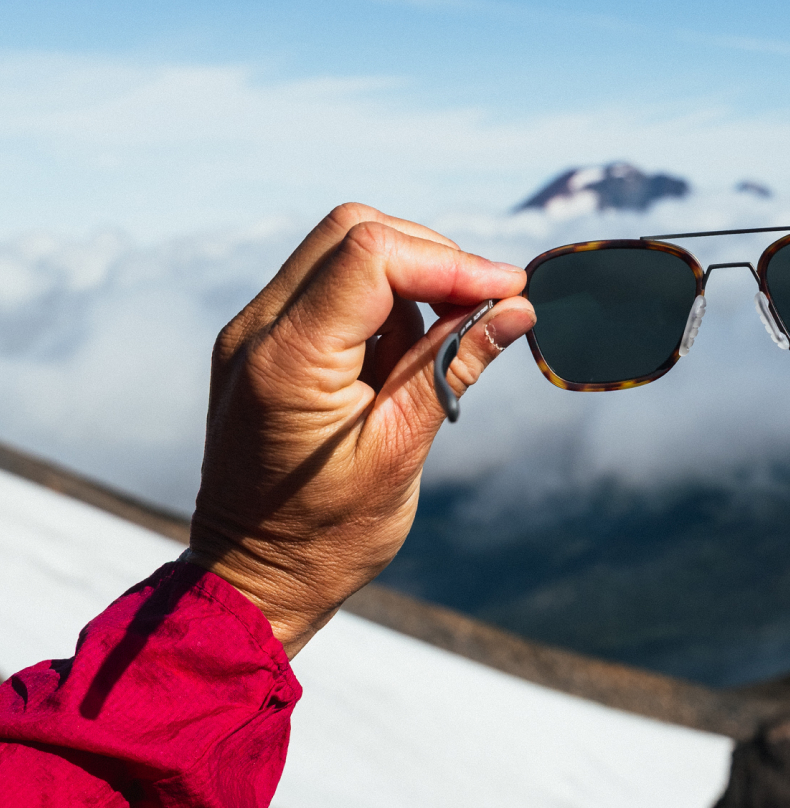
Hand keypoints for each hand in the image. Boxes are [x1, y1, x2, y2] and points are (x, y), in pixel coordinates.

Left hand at [187, 204, 535, 656]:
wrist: (254, 577)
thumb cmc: (327, 535)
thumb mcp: (403, 450)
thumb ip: (454, 366)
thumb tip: (517, 310)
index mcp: (287, 362)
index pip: (372, 256)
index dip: (451, 262)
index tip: (509, 292)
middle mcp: (257, 331)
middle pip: (353, 230)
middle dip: (433, 257)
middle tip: (489, 304)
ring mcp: (254, 332)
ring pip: (343, 249)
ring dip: (410, 277)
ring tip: (444, 342)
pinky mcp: (265, 342)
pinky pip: (331, 285)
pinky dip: (383, 299)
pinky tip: (407, 353)